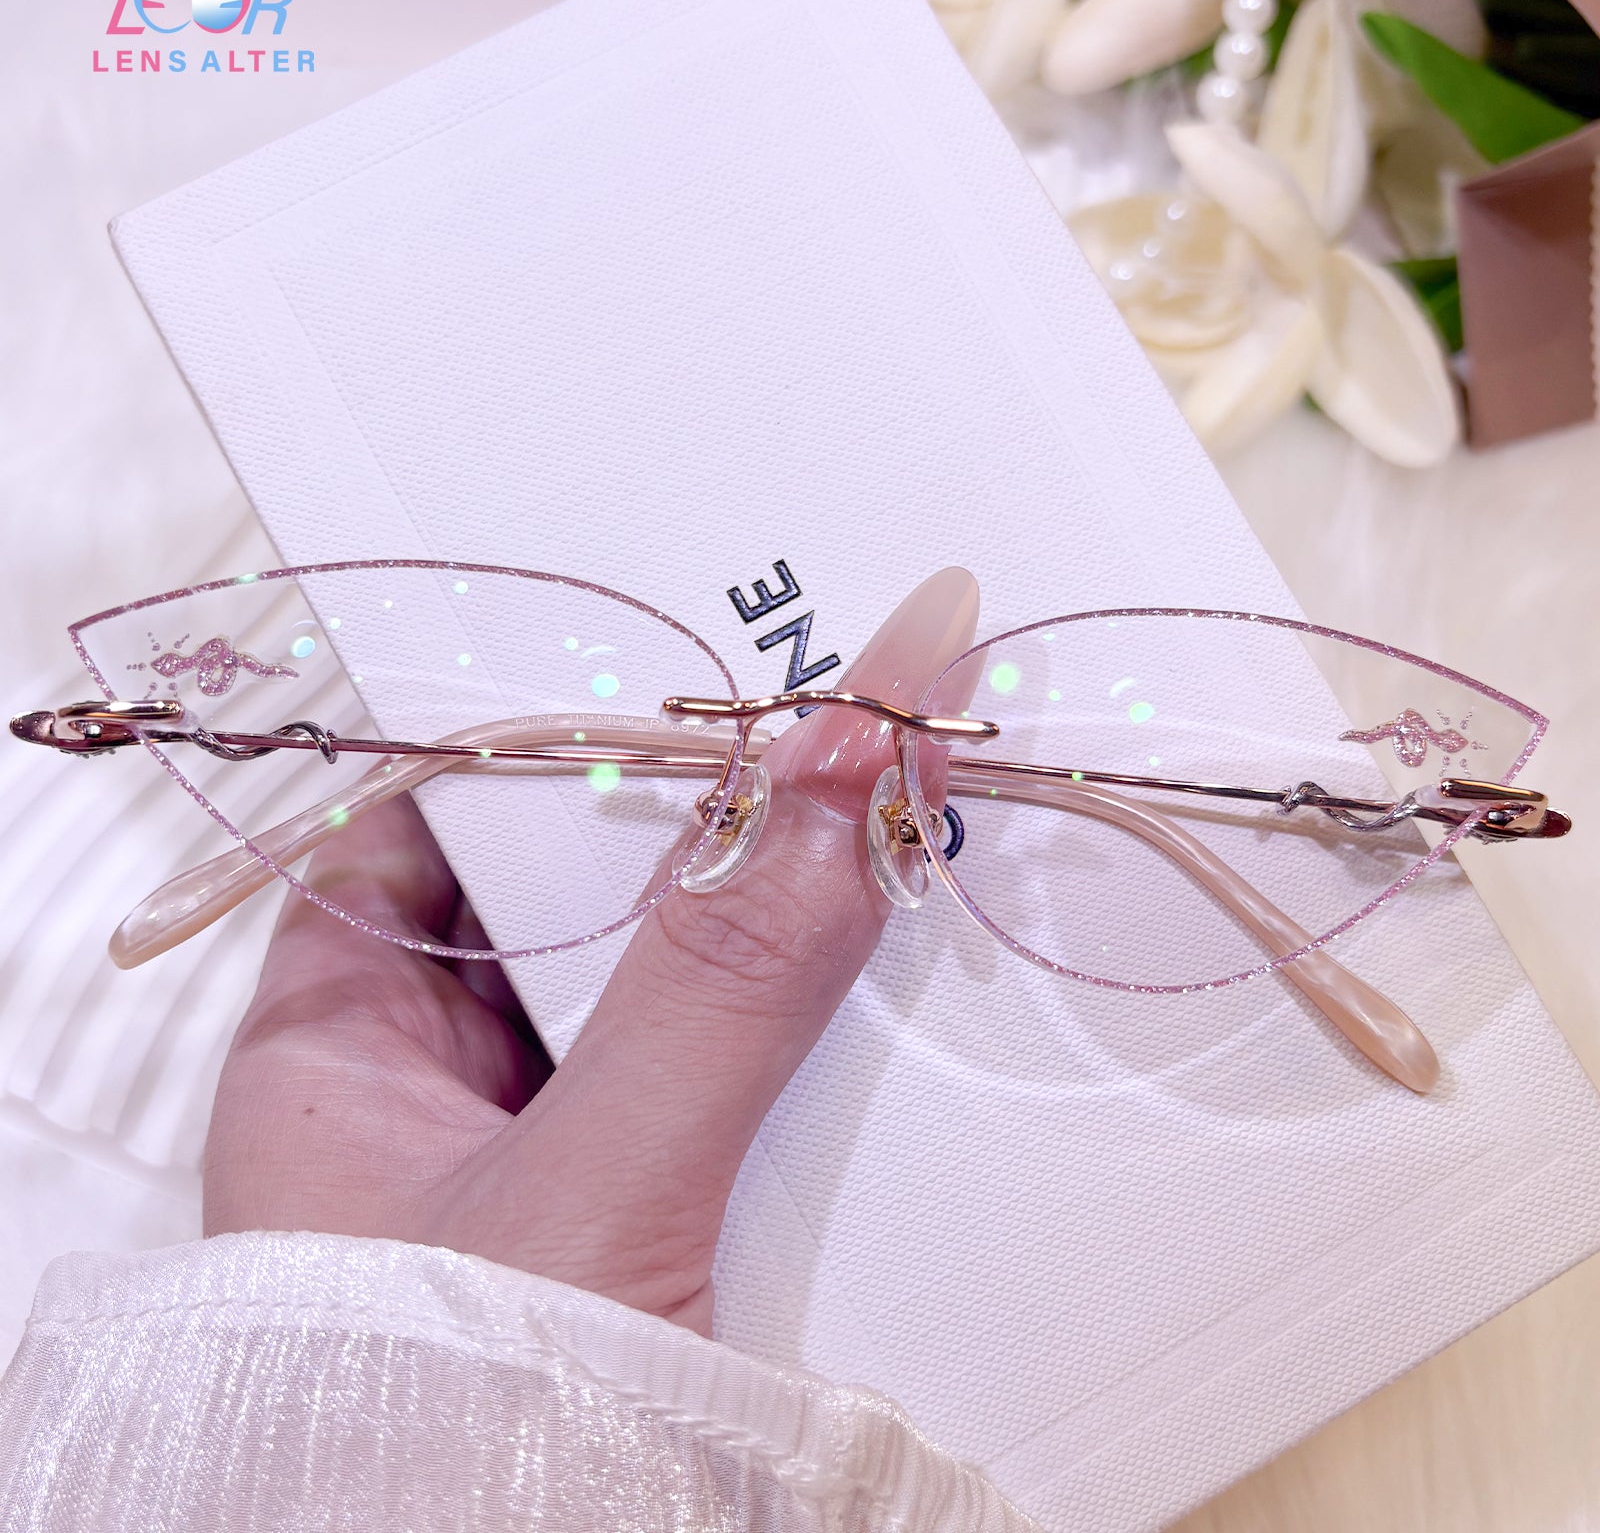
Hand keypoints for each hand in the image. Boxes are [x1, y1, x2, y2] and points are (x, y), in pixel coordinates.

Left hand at [203, 569, 978, 1334]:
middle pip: (572, 875)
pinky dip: (810, 1009)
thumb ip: (717, 984)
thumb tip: (840, 754)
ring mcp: (555, 1135)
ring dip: (777, 901)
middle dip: (703, 798)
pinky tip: (897, 944)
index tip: (689, 638)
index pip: (434, 806)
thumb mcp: (591, 1195)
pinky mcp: (654, 1196)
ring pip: (669, 964)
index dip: (555, 712)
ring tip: (896, 783)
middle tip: (841, 691)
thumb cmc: (459, 1446)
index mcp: (339, 1040)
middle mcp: (441, 1074)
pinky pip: (732, 1060)